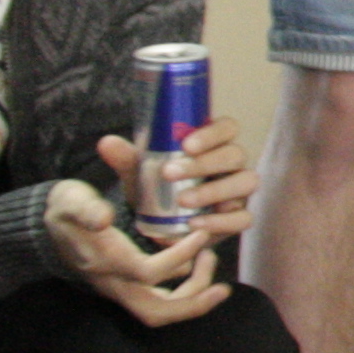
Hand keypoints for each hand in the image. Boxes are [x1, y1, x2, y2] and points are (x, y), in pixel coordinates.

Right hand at [39, 178, 225, 325]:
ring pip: (157, 312)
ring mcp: (119, 289)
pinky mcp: (125, 288)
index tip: (201, 233)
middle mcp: (113, 282)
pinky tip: (200, 268)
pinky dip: (183, 294)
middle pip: (153, 311)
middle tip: (223, 286)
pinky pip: (158, 303)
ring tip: (210, 263)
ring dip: (192, 299)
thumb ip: (87, 208)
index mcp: (106, 260)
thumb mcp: (72, 199)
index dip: (179, 257)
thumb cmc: (68, 208)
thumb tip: (103, 218)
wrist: (47, 226)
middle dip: (192, 303)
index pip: (146, 272)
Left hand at [93, 121, 255, 240]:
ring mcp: (239, 191)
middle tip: (170, 174)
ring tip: (183, 201)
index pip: (227, 128)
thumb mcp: (140, 173)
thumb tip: (107, 143)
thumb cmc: (157, 187)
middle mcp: (232, 165)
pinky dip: (221, 221)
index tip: (185, 145)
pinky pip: (243, 217)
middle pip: (235, 155)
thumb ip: (127, 158)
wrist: (161, 222)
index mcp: (214, 144)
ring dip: (215, 191)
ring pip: (246, 182)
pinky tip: (195, 224)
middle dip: (204, 164)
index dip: (213, 133)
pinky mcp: (238, 217)